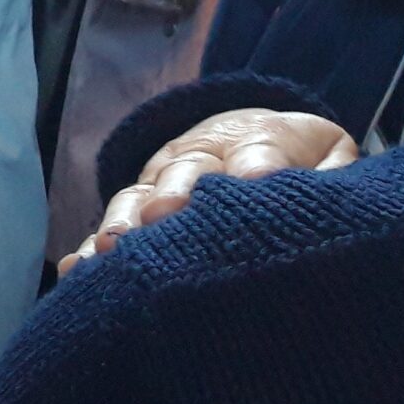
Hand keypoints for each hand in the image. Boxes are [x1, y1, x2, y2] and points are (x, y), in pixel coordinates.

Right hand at [59, 107, 357, 274]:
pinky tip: (77, 267)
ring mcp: (160, 181)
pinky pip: (111, 228)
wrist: (247, 136)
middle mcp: (199, 157)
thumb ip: (326, 169)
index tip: (252, 179)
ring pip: (139, 197)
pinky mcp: (136, 210)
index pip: (256, 148)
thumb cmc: (295, 159)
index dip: (255, 163)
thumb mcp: (325, 154)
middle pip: (185, 171)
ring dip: (125, 222)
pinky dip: (91, 247)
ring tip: (113, 248)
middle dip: (175, 191)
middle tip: (166, 213)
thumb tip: (312, 187)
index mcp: (256, 139)